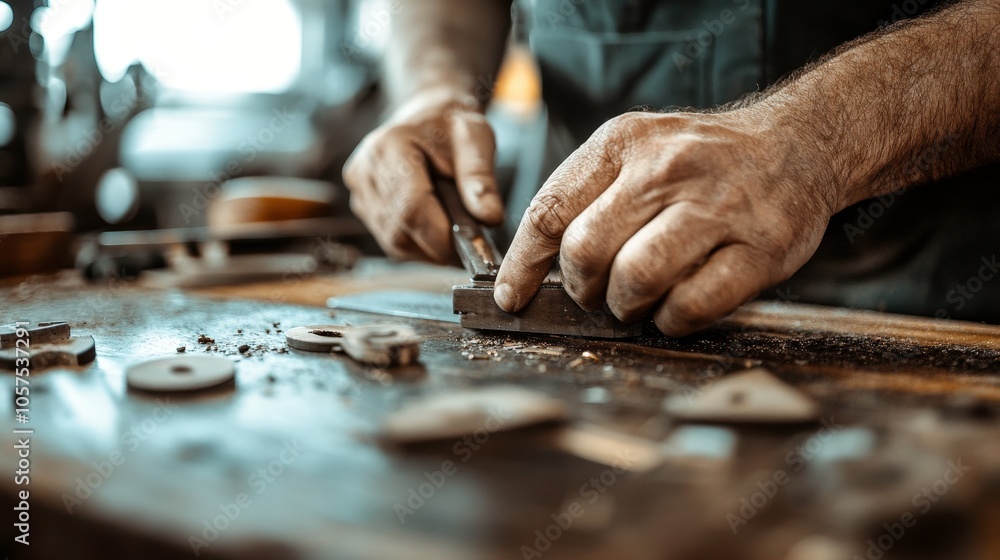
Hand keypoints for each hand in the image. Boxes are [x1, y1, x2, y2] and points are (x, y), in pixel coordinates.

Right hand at [343, 89, 503, 262]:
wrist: (426, 119)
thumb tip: (491, 218)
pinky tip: (436, 232)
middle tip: (469, 245)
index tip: (471, 245)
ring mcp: (359, 189)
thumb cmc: (452, 128)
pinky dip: (417, 245)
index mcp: (391, 146)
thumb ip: (481, 178)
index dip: (441, 236)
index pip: (411, 208)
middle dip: (438, 246)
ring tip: (454, 235)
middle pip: (400, 231)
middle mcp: (366, 169)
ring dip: (428, 249)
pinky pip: (390, 240)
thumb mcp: (476, 139)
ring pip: (394, 242)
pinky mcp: (361, 205)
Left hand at [494, 110, 837, 335]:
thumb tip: (534, 264)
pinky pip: (691, 305)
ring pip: (636, 278)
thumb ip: (587, 195)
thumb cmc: (702, 161)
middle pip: (585, 250)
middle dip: (580, 289)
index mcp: (623, 144)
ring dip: (624, 306)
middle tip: (595, 295)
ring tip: (635, 302)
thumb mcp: (637, 150)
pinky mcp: (759, 250)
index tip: (509, 295)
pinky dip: (671, 320)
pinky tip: (673, 309)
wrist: (798, 145)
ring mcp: (717, 208)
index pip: (550, 210)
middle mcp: (666, 169)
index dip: (521, 264)